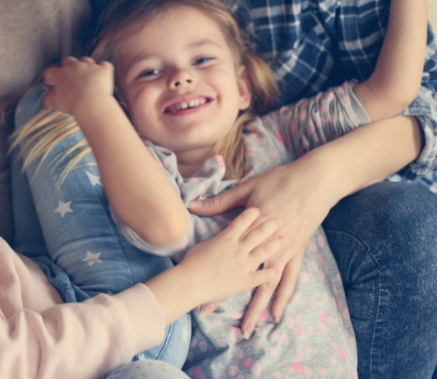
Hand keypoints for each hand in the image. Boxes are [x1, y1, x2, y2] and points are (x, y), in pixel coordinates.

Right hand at [42, 56, 114, 115]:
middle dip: (67, 67)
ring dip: (85, 67)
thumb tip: (48, 98)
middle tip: (70, 79)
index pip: (50, 72)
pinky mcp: (103, 69)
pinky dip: (103, 70)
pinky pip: (104, 65)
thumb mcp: (56, 104)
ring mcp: (90, 66)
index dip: (50, 78)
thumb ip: (49, 100)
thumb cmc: (73, 104)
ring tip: (86, 78)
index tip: (53, 85)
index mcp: (60, 74)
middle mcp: (74, 66)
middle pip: (68, 60)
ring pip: (86, 60)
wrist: (92, 104)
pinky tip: (101, 76)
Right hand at [180, 207, 281, 305]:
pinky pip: (262, 276)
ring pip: (263, 253)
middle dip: (269, 225)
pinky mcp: (245, 281)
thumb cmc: (191, 262)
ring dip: (274, 246)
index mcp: (227, 238)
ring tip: (283, 240)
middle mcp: (238, 250)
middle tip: (280, 219)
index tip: (258, 208)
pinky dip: (270, 273)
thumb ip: (210, 236)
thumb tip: (205, 220)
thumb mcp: (200, 241)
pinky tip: (277, 271)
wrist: (192, 284)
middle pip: (257, 234)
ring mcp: (244, 265)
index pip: (242, 221)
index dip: (250, 213)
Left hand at [188, 164, 330, 335]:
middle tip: (210, 311)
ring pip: (268, 284)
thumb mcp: (247, 188)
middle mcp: (268, 245)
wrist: (315, 181)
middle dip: (227, 294)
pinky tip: (277, 312)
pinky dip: (283, 297)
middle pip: (244, 276)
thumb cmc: (279, 181)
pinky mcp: (298, 252)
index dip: (210, 272)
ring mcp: (285, 251)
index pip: (226, 255)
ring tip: (248, 326)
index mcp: (252, 229)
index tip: (195, 287)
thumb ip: (220, 201)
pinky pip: (290, 279)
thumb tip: (193, 204)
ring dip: (257, 306)